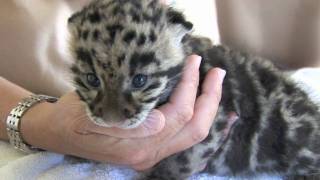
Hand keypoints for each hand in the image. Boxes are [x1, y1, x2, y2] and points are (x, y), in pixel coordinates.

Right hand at [20, 55, 225, 169]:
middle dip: (210, 99)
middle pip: (194, 129)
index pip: (177, 116)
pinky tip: (207, 106)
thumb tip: (161, 122)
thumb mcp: (90, 116)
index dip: (189, 87)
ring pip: (193, 134)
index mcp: (135, 147)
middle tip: (216, 72)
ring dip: (209, 108)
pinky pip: (185, 137)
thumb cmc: (71, 119)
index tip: (191, 61)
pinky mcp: (151, 149)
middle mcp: (149, 154)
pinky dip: (200, 118)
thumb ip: (125, 123)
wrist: (58, 134)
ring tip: (215, 83)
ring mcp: (152, 154)